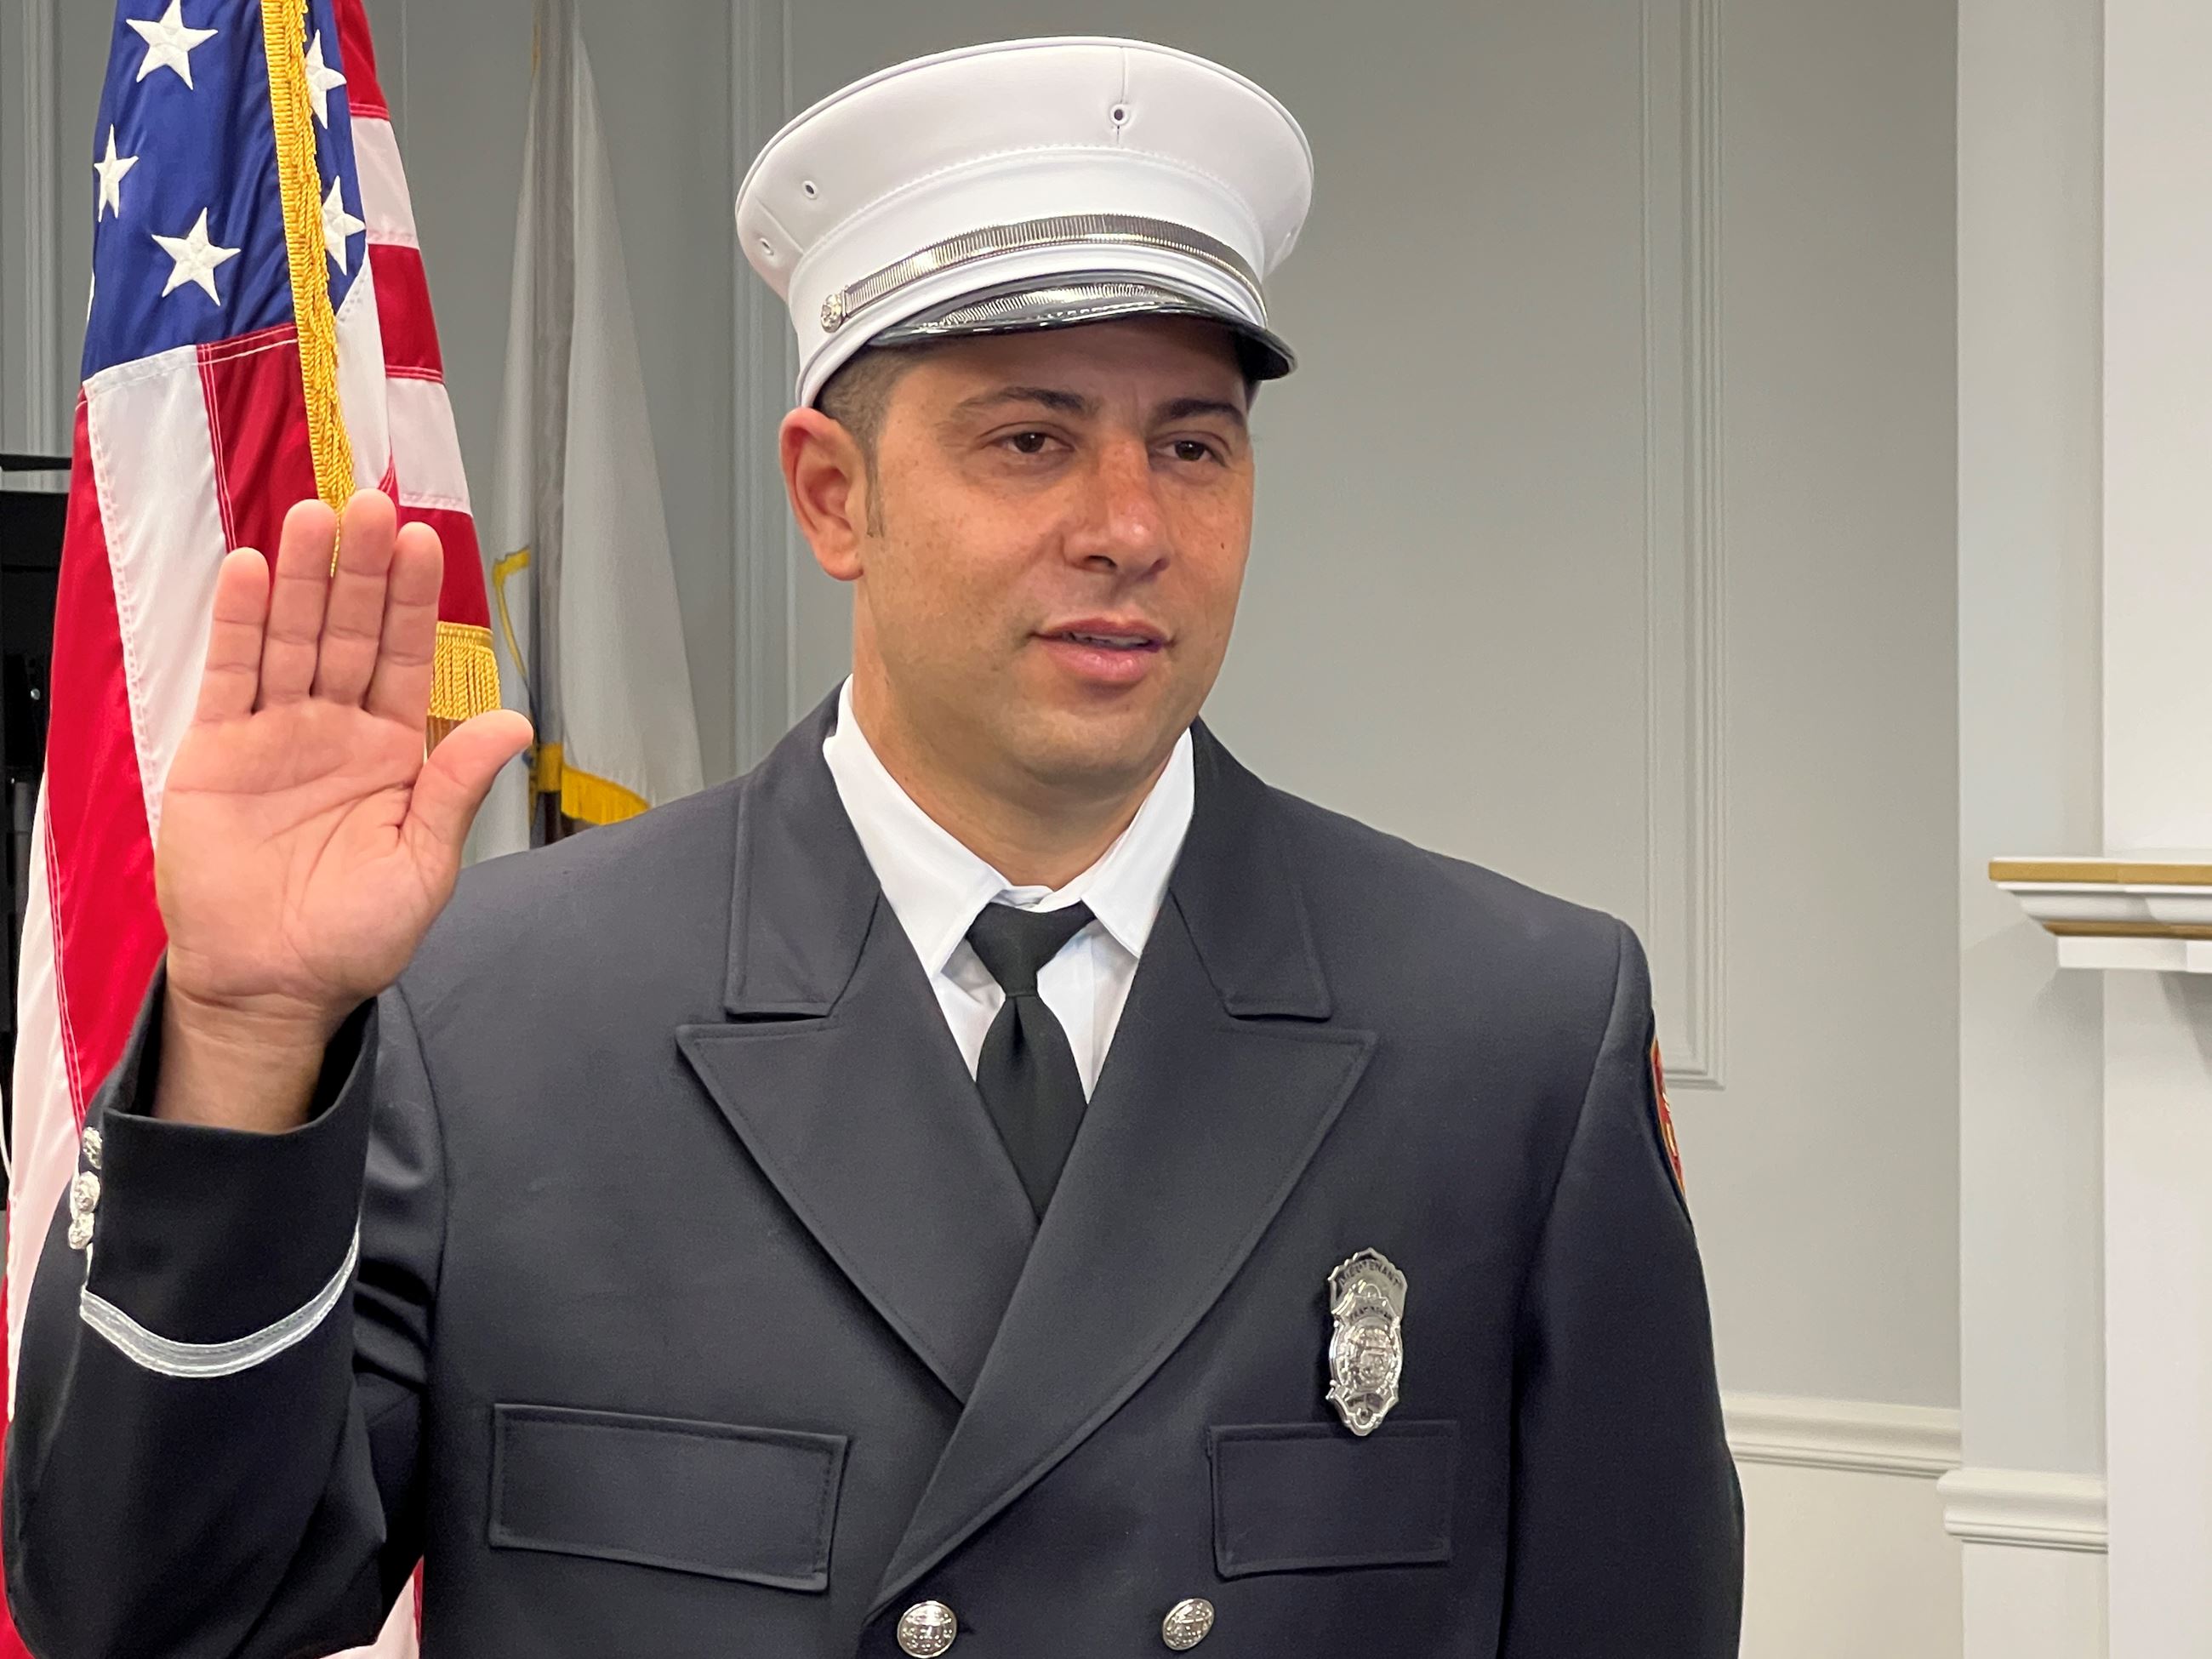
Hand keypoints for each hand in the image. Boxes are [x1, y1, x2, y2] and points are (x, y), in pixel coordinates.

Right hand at [156, 491, 530, 1061]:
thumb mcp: (425, 865)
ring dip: (302, 580)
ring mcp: (275, 736)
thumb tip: (513, 723)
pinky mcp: (216, 752)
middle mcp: (335, 732)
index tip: (425, 544)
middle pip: (349, 632)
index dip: (413, 602)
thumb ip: (458, 788)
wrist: (272, 984)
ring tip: (314, 520)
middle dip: (362, 571)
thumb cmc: (351, 937)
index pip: (406, 658)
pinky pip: (231, 676)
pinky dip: (240, 625)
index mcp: (393, 754)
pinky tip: (251, 574)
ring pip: (292, 640)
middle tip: (371, 507)